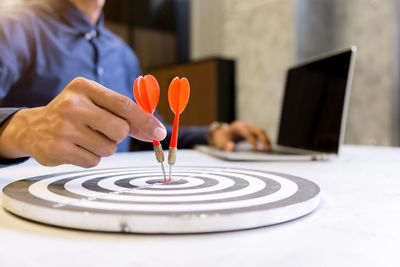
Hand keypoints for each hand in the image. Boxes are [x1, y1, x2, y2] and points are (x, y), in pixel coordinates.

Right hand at [0, 77, 165, 167]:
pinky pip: (93, 161)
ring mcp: (63, 127)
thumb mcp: (96, 104)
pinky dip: (91, 157)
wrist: (33, 127)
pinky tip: (77, 147)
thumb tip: (155, 130)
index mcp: (84, 87)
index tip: (160, 133)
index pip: (124, 105)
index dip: (146, 121)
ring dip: (104, 147)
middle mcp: (72, 104)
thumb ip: (126, 115)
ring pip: (109, 149)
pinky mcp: (57, 149)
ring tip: (86, 138)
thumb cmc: (74, 114)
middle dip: (118, 135)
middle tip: (103, 130)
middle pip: (120, 130)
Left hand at [209, 121, 270, 151]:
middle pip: (258, 130)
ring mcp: (250, 127)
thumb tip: (231, 148)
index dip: (252, 141)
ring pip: (262, 132)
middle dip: (263, 140)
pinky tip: (268, 148)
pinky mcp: (253, 130)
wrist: (223, 133)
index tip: (256, 150)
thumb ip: (225, 145)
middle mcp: (246, 125)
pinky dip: (266, 140)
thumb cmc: (222, 138)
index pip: (247, 133)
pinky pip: (261, 134)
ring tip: (270, 151)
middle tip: (266, 151)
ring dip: (267, 140)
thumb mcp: (220, 142)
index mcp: (238, 126)